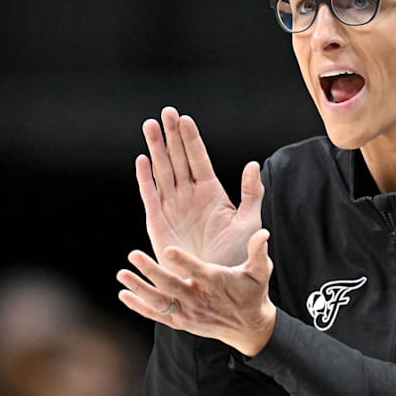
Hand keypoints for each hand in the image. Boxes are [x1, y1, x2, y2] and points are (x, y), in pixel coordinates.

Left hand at [117, 229, 277, 356]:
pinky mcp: (182, 323)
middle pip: (172, 286)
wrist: (249, 328)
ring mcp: (189, 313)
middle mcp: (200, 299)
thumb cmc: (253, 293)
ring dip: (139, 289)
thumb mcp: (260, 271)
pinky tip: (124, 295)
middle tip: (133, 254)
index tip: (168, 249)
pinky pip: (157, 316)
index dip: (183, 262)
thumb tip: (263, 233)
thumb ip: (258, 251)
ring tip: (122, 274)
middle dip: (151, 271)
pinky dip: (140, 307)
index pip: (198, 271)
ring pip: (160, 302)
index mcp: (217, 283)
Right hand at [137, 106, 262, 268]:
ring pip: (162, 171)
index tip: (185, 118)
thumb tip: (253, 163)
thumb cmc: (235, 255)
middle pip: (177, 158)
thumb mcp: (249, 221)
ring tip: (150, 126)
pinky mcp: (158, 223)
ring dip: (156, 149)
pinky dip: (146, 179)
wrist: (217, 284)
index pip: (198, 158)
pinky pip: (151, 196)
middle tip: (165, 112)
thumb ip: (251, 192)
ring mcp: (173, 207)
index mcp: (211, 192)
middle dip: (171, 135)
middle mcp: (190, 195)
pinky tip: (142, 160)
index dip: (191, 139)